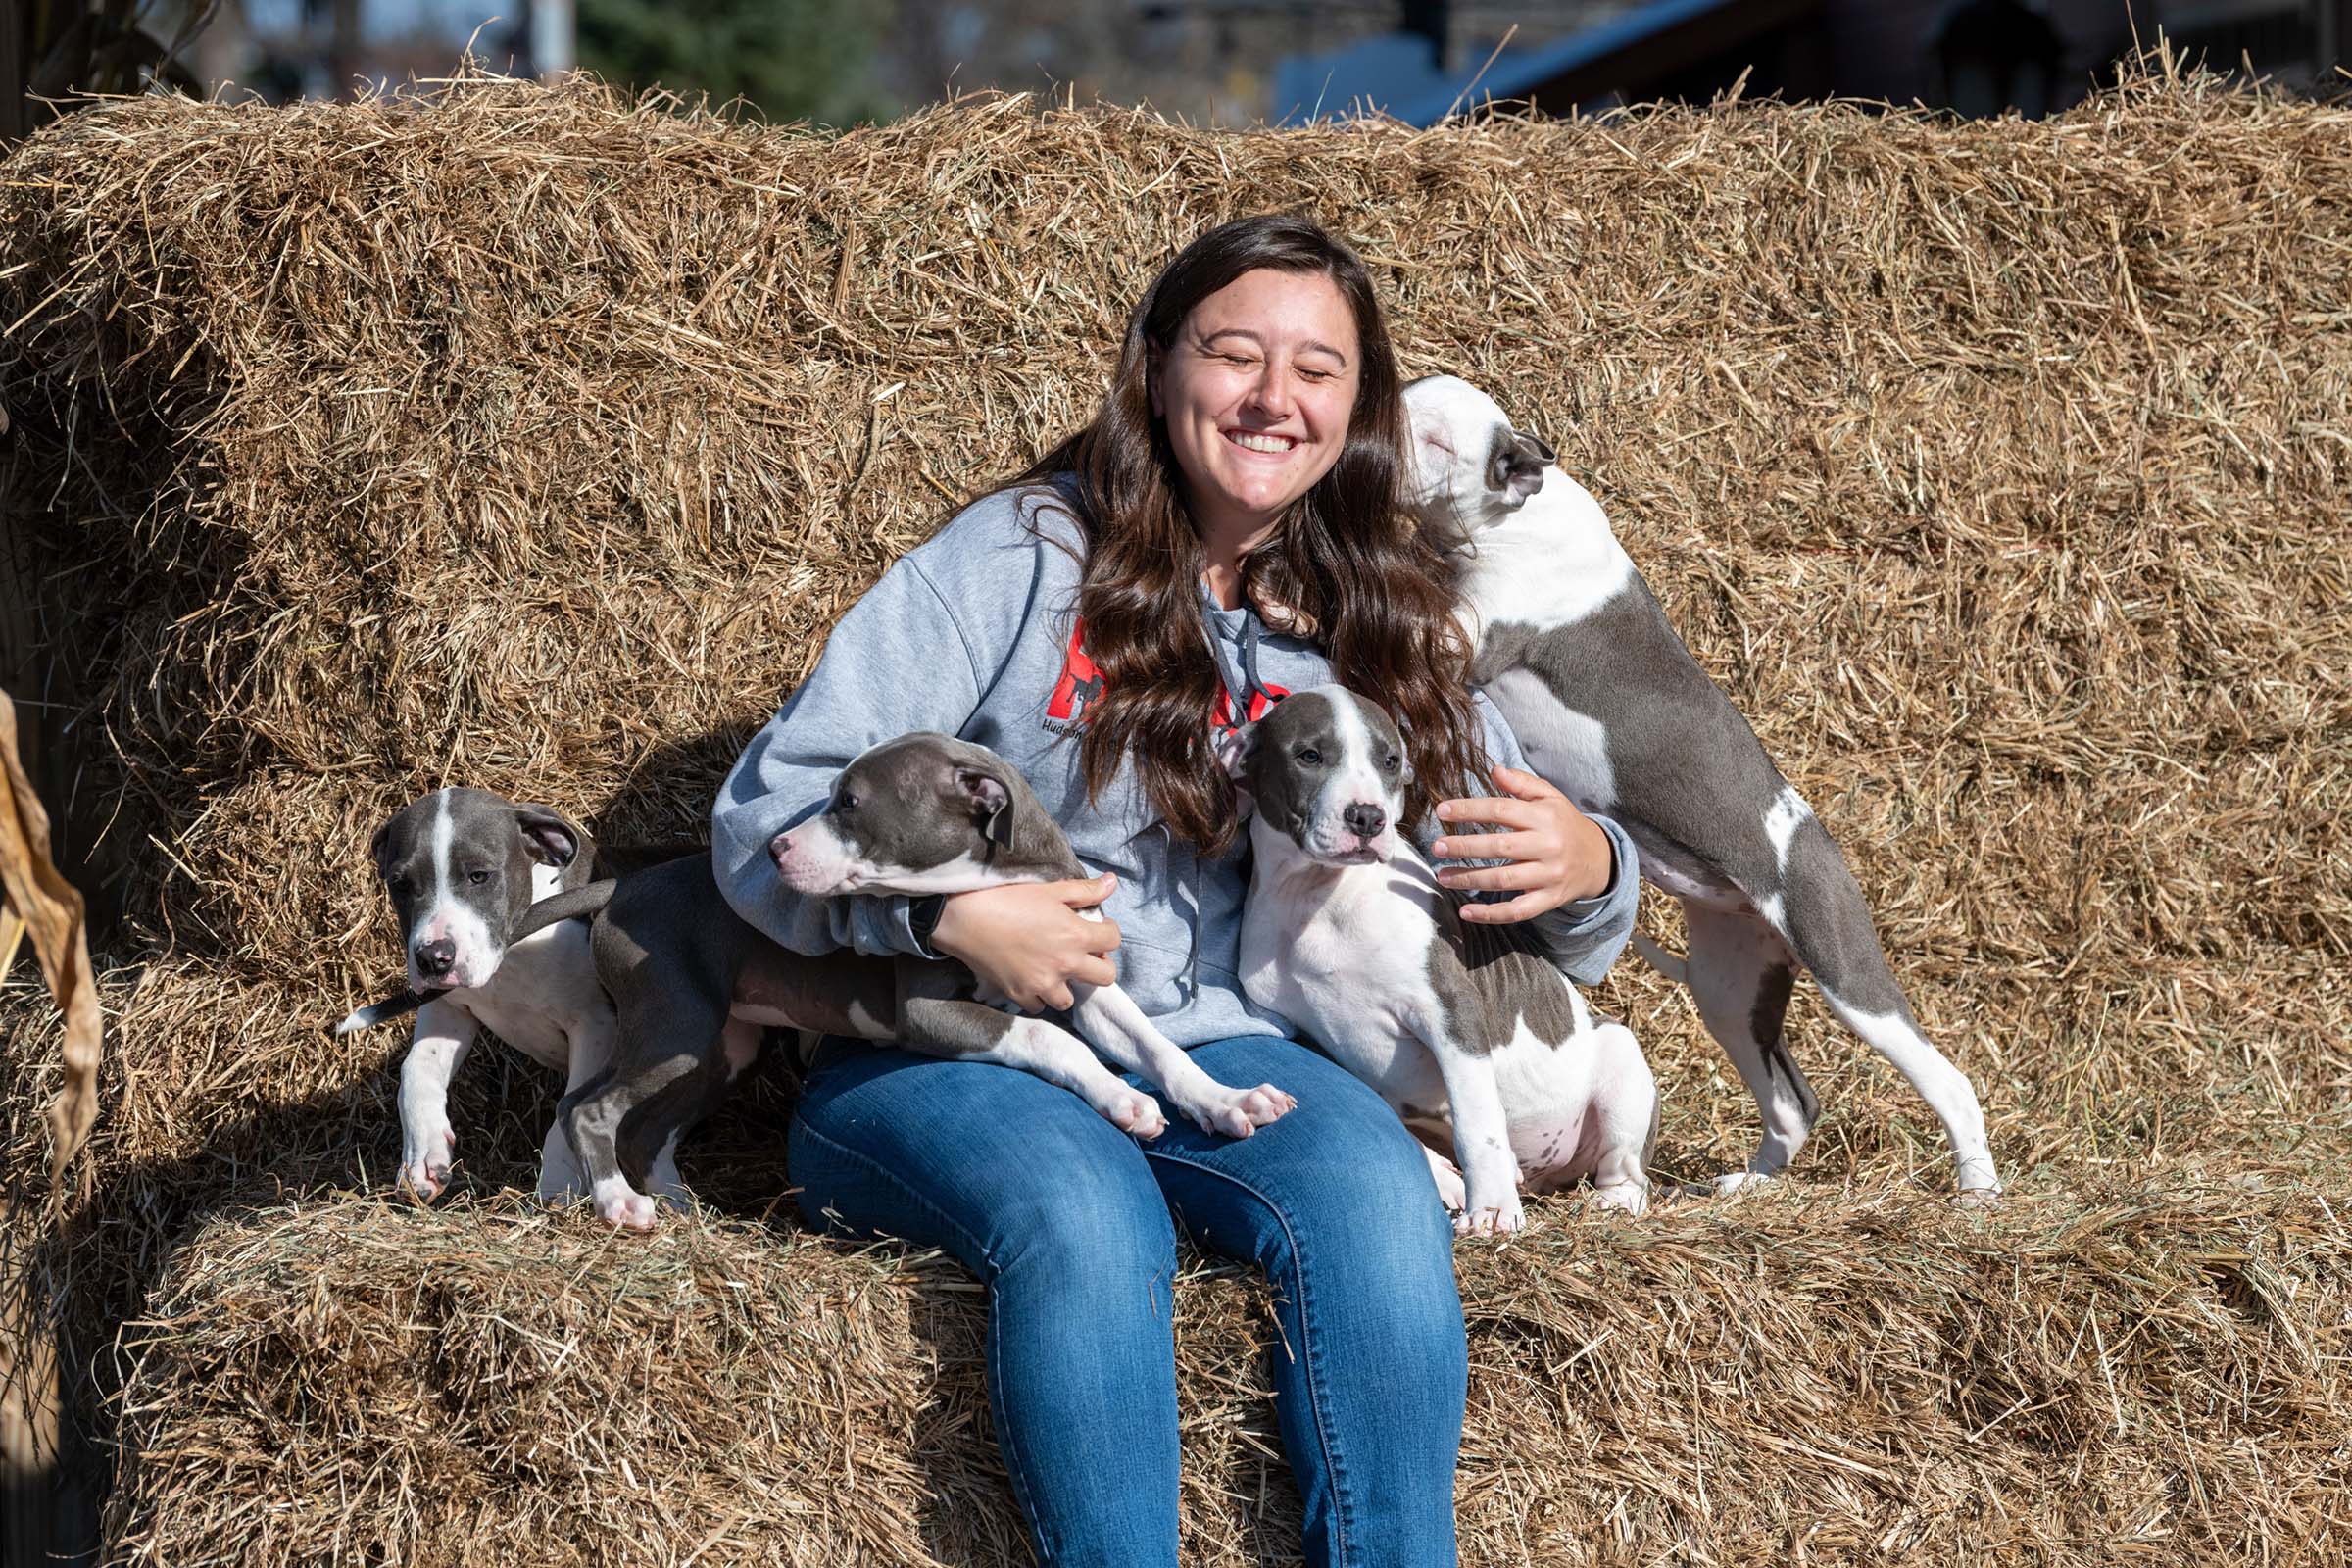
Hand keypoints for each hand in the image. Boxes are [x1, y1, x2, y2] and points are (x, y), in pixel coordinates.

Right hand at [931, 874, 1121, 1011]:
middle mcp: (1066, 963)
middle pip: (1106, 977)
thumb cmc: (1007, 898)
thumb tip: (1113, 882)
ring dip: (1067, 986)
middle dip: (1100, 965)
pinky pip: (1039, 1006)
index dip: (1109, 931)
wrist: (964, 918)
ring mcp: (1043, 983)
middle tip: (1084, 954)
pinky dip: (1038, 996)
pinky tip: (1031, 979)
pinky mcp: (1020, 994)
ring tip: (1055, 970)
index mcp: (1076, 935)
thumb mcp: (1050, 890)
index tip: (1097, 927)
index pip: (1114, 940)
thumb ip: (1085, 890)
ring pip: (1071, 999)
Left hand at [1430, 765, 1611, 923]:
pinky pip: (1517, 911)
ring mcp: (1549, 876)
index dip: (1469, 810)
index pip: (1501, 810)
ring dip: (1469, 879)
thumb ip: (1522, 783)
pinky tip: (1465, 911)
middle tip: (1437, 846)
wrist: (1599, 859)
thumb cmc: (1564, 823)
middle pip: (1499, 846)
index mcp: (1545, 817)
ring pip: (1503, 880)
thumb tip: (1495, 770)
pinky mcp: (1549, 900)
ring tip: (1442, 876)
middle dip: (1464, 846)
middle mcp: (1548, 847)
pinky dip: (1490, 914)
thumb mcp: (1550, 797)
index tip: (1442, 810)